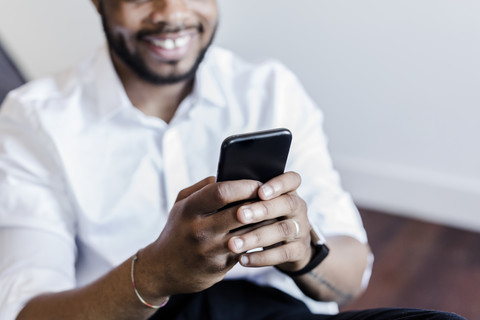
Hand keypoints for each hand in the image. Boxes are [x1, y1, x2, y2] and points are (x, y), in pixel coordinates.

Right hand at [145, 176, 262, 294]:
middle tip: (272, 197)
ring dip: (264, 222)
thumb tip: (224, 174)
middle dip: (260, 203)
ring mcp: (210, 250)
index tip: (258, 184)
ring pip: (248, 232)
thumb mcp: (180, 205)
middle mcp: (199, 230)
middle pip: (239, 212)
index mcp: (189, 210)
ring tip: (275, 212)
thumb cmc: (177, 230)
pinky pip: (246, 248)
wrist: (163, 270)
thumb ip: (200, 188)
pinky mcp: (220, 265)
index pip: (221, 192)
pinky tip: (266, 230)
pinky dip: (258, 238)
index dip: (244, 186)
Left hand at [227, 172, 312, 272]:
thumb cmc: (266, 219)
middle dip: (262, 209)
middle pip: (287, 203)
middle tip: (240, 215)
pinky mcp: (299, 250)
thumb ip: (248, 196)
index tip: (260, 191)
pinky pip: (283, 254)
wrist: (289, 249)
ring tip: (233, 244)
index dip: (278, 184)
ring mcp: (301, 229)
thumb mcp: (262, 205)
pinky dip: (262, 257)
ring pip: (283, 230)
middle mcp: (298, 207)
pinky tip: (243, 259)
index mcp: (288, 191)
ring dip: (256, 237)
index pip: (292, 180)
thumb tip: (218, 185)